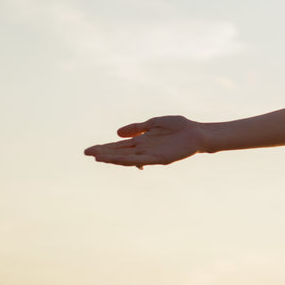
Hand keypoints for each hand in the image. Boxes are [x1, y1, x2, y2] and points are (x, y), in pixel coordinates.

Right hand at [84, 116, 203, 167]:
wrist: (198, 133)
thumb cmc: (179, 127)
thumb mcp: (154, 123)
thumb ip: (137, 128)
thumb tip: (117, 133)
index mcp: (142, 141)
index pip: (119, 146)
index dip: (104, 148)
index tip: (89, 149)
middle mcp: (144, 150)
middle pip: (120, 153)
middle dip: (103, 153)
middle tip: (86, 153)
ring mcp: (152, 155)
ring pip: (128, 159)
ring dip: (113, 158)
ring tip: (97, 157)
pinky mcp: (161, 159)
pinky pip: (142, 160)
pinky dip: (129, 160)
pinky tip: (118, 159)